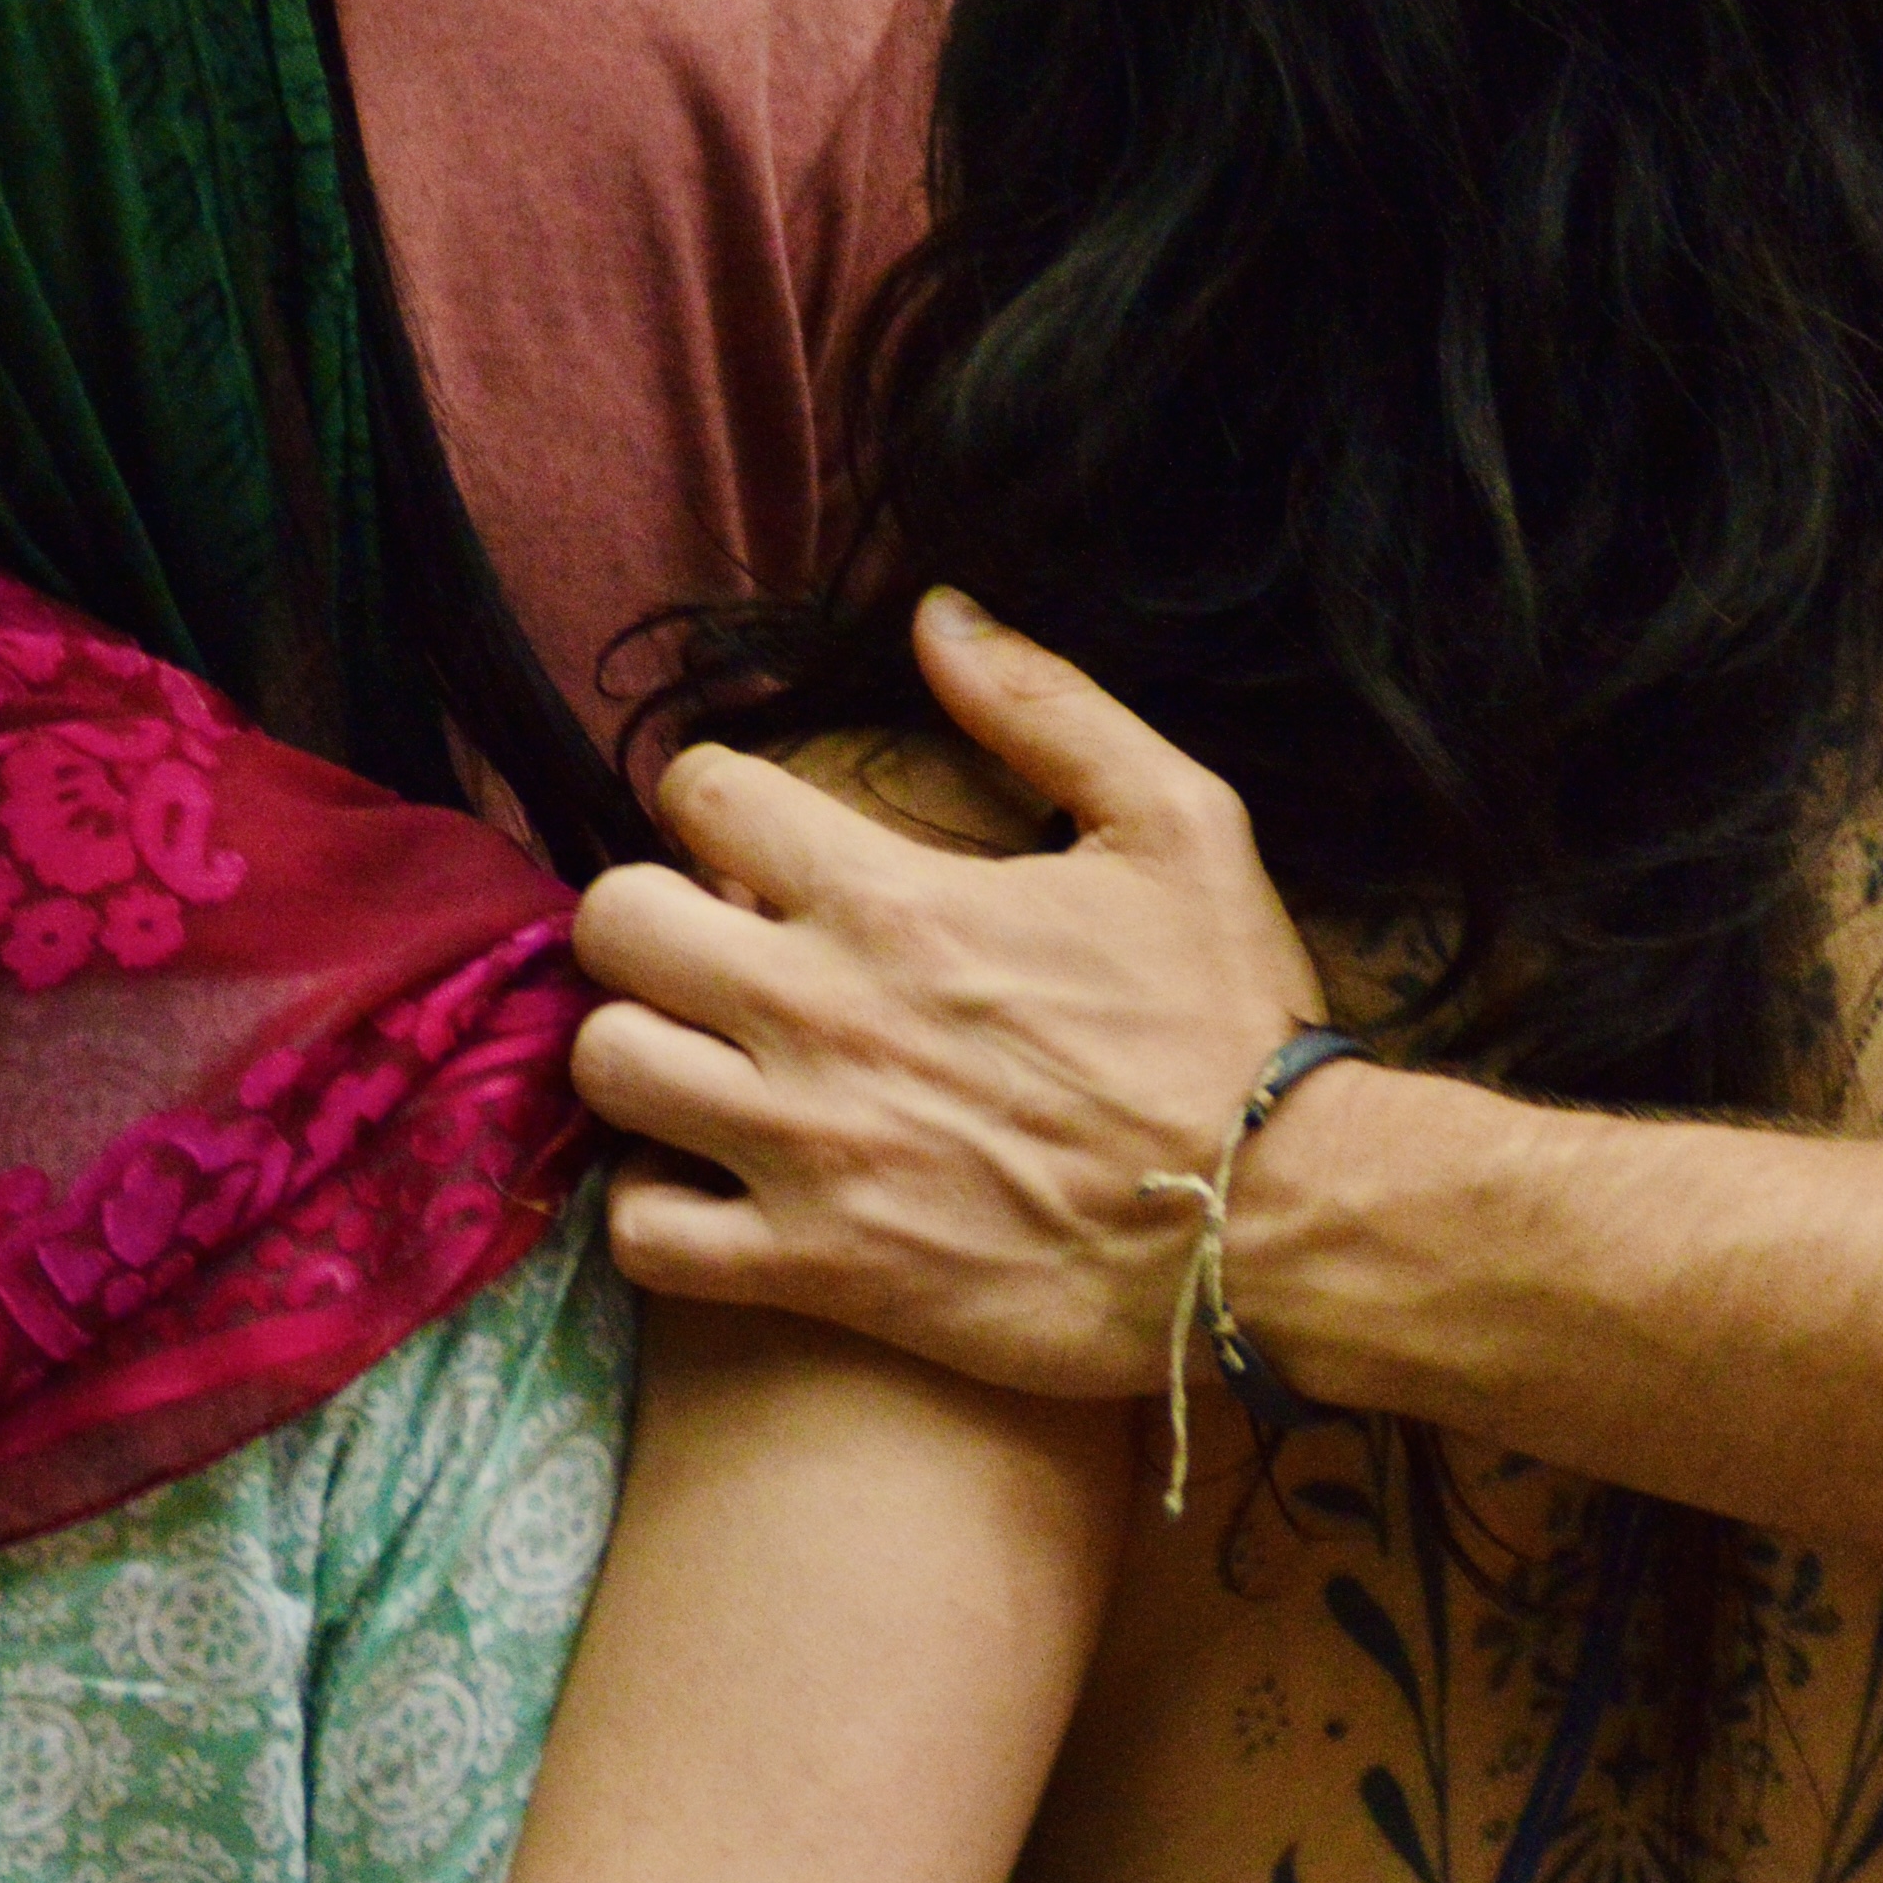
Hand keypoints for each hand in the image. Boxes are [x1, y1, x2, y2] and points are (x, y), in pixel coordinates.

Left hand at [577, 595, 1325, 1401]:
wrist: (1276, 1224)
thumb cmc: (1230, 1024)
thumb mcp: (1177, 823)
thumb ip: (1047, 706)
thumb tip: (938, 613)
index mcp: (895, 900)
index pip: (702, 796)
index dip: (715, 801)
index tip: (755, 841)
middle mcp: (823, 1015)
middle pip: (615, 925)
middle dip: (648, 918)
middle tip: (712, 947)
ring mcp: (807, 1150)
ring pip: (606, 1070)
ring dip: (640, 1055)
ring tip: (703, 1061)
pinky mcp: (816, 1269)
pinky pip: (642, 1236)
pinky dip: (654, 1210)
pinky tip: (714, 1185)